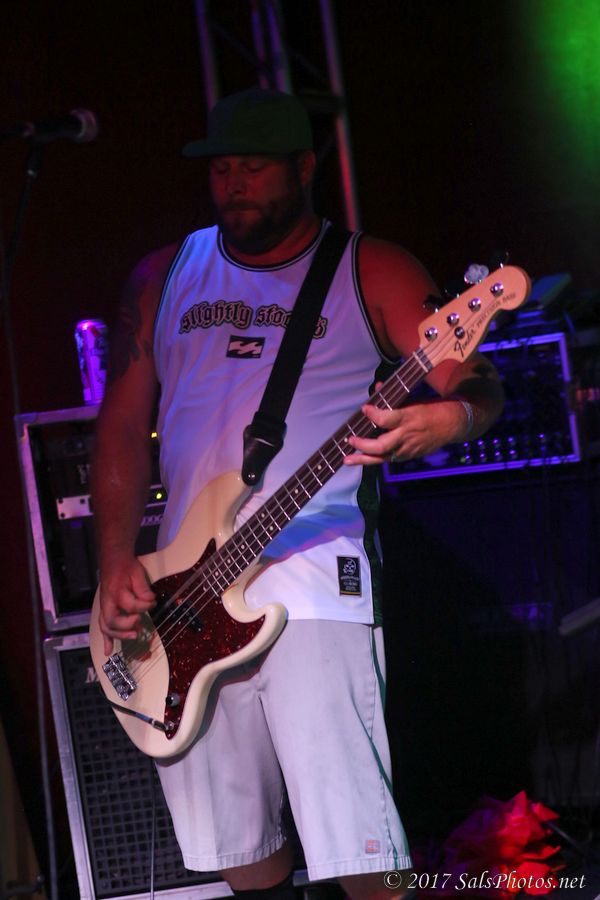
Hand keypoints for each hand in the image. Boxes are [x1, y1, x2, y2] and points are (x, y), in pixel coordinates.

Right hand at [99, 556, 155, 654]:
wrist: (115, 562)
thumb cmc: (126, 567)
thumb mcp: (138, 573)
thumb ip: (143, 588)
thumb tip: (150, 600)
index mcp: (116, 592)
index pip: (130, 605)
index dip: (144, 606)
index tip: (153, 602)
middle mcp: (108, 602)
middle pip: (112, 621)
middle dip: (126, 627)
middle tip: (139, 626)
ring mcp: (105, 608)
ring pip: (106, 626)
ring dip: (118, 635)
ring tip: (132, 636)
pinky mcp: (106, 611)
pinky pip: (103, 627)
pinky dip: (106, 640)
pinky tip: (108, 651)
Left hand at [344, 398, 466, 466]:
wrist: (452, 425)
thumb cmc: (432, 409)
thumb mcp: (414, 401)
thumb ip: (393, 398)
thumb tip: (377, 388)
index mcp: (408, 418)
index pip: (386, 419)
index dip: (373, 414)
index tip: (364, 408)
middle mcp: (406, 435)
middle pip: (381, 445)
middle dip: (363, 444)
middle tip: (351, 439)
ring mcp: (407, 449)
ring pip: (382, 457)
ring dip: (363, 459)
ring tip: (347, 459)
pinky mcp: (409, 456)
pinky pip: (389, 459)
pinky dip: (375, 459)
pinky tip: (362, 458)